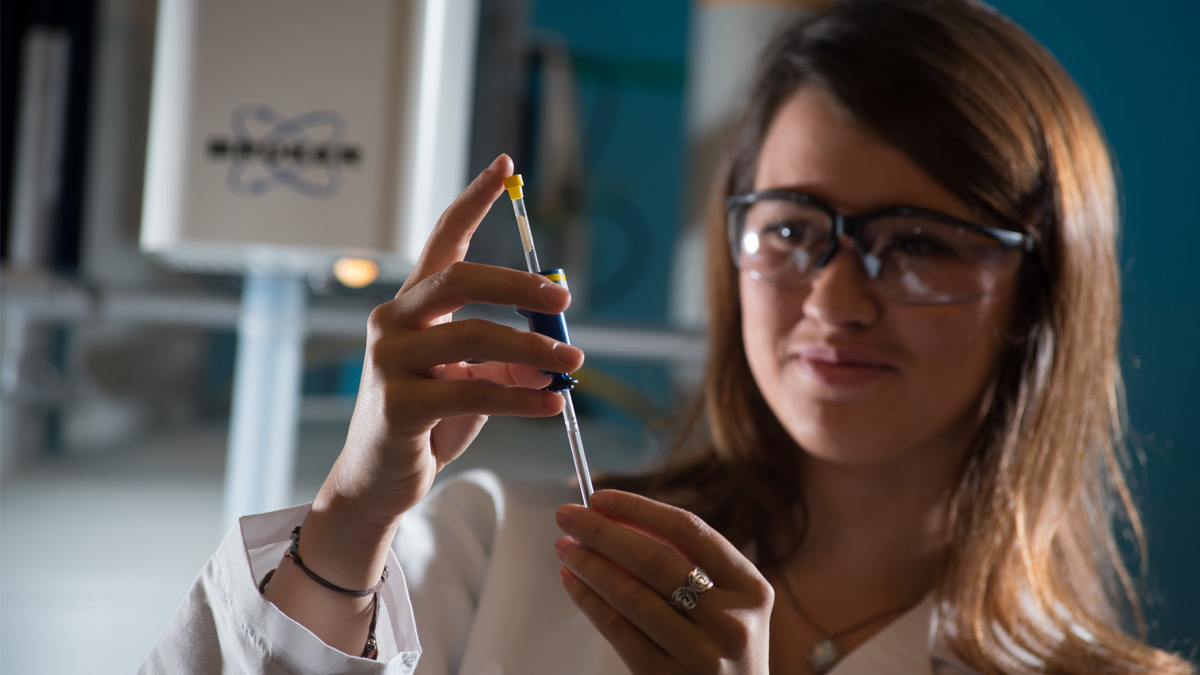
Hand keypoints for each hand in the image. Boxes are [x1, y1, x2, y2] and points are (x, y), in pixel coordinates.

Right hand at [316, 153, 585, 540]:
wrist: (379, 481)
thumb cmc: (427, 422)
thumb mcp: (473, 381)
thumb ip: (507, 356)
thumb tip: (557, 346)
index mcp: (413, 307)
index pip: (442, 240)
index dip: (473, 200)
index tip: (506, 165)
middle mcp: (393, 322)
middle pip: (458, 280)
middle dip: (517, 283)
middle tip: (564, 300)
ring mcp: (388, 362)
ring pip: (472, 336)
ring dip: (533, 349)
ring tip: (573, 364)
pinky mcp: (396, 405)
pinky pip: (472, 391)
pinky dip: (521, 397)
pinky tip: (553, 405)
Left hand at [555, 490, 774, 674]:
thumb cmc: (723, 649)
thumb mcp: (727, 606)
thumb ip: (687, 566)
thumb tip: (616, 521)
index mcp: (750, 589)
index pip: (688, 531)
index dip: (639, 509)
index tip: (601, 498)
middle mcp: (730, 621)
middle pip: (654, 559)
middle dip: (602, 531)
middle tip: (568, 516)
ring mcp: (700, 655)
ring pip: (631, 595)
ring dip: (590, 565)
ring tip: (566, 548)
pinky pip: (618, 631)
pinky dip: (590, 602)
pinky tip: (573, 584)